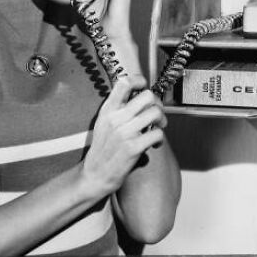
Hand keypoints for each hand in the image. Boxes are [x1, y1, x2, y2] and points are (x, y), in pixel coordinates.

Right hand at [82, 77, 165, 196]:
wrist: (94, 175)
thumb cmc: (103, 149)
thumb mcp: (103, 123)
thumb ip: (117, 108)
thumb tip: (139, 94)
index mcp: (108, 109)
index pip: (124, 82)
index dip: (139, 80)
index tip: (144, 88)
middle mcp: (115, 118)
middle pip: (148, 96)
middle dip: (157, 104)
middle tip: (156, 115)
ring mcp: (124, 133)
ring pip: (155, 113)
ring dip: (162, 121)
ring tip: (157, 129)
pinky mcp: (133, 148)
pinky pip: (157, 134)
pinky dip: (160, 139)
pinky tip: (154, 144)